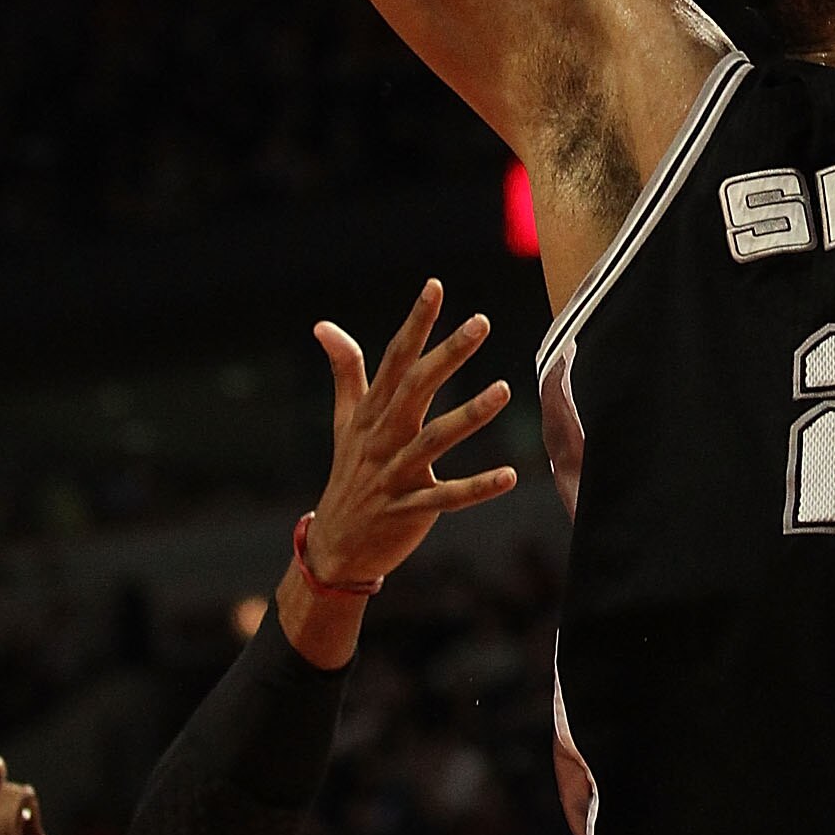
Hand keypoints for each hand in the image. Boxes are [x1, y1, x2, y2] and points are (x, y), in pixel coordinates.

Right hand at [302, 281, 517, 591]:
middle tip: (480, 323)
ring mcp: (395, 474)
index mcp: (371, 413)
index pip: (394, 359)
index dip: (415, 324)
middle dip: (447, 355)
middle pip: (416, 389)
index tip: (435, 287)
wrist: (335, 546)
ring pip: (434, 440)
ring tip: (504, 389)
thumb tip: (323, 325)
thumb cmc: (349, 474)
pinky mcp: (410, 510)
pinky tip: (510, 476)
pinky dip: (477, 488)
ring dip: (469, 415)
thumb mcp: (345, 421)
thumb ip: (345, 371)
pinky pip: (447, 497)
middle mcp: (382, 438)